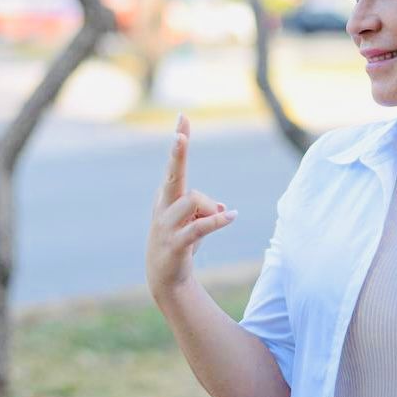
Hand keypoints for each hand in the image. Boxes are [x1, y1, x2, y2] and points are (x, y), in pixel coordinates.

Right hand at [146, 113, 236, 299]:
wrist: (165, 279)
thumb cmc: (181, 243)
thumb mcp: (194, 222)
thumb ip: (206, 209)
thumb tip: (223, 209)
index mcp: (167, 197)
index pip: (175, 165)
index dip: (180, 141)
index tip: (183, 118)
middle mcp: (164, 207)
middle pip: (172, 175)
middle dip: (177, 155)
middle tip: (180, 136)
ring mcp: (167, 225)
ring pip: (192, 201)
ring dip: (210, 208)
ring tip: (217, 218)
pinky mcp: (176, 243)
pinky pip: (200, 226)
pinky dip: (218, 220)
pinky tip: (232, 216)